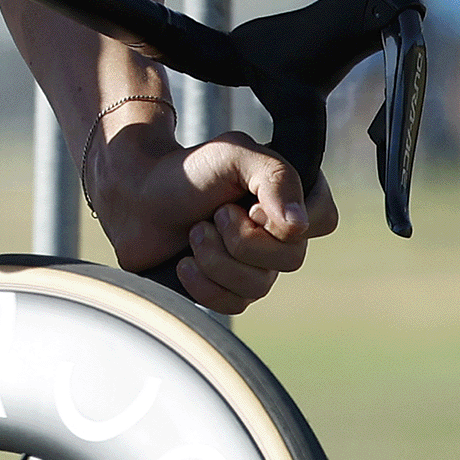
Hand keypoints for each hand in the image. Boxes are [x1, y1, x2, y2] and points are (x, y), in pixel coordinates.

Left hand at [88, 120, 330, 313]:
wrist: (136, 196)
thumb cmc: (189, 171)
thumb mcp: (235, 155)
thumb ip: (275, 178)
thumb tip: (299, 227)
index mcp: (292, 197)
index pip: (323, 220)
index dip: (283, 219)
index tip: (249, 202)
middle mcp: (281, 234)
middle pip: (291, 259)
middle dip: (241, 239)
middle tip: (213, 213)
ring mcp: (257, 265)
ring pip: (260, 287)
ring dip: (216, 259)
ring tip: (194, 233)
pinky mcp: (228, 289)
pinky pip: (233, 305)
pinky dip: (203, 284)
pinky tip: (184, 262)